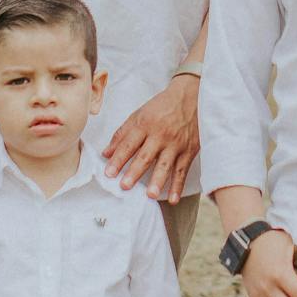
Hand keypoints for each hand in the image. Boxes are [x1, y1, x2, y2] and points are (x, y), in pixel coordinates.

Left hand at [103, 77, 199, 201]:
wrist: (191, 96)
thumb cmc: (162, 106)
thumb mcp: (139, 114)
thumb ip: (122, 134)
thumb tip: (105, 153)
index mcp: (145, 124)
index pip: (129, 144)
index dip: (118, 159)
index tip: (108, 174)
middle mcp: (160, 135)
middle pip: (146, 156)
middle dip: (135, 171)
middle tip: (125, 186)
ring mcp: (176, 144)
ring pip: (165, 164)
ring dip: (158, 180)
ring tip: (150, 195)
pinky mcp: (189, 150)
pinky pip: (182, 170)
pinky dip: (178, 186)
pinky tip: (173, 199)